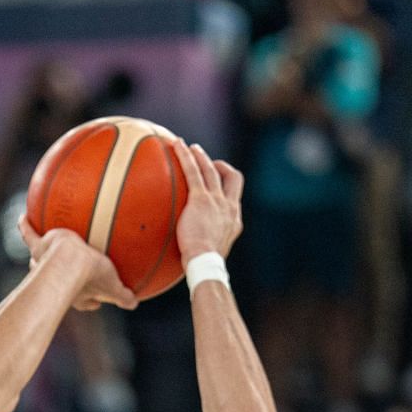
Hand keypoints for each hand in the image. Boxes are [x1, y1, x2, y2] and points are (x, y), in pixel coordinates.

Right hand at [19, 217, 139, 312]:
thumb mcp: (112, 287)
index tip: (95, 302)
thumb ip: (123, 296)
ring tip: (38, 248)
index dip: (89, 302)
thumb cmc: (90, 276)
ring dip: (38, 259)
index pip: (83, 301)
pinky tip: (23, 216)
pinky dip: (25, 226)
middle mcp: (54, 279)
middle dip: (59, 281)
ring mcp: (43, 263)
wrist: (69, 262)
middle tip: (65, 274)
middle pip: (57, 282)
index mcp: (76, 294)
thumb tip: (134, 303)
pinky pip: (28, 234)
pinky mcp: (38, 247)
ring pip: (38, 262)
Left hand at [170, 140, 244, 263]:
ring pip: (211, 170)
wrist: (205, 263)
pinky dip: (185, 156)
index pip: (235, 197)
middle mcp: (229, 207)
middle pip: (231, 178)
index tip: (217, 184)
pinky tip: (176, 146)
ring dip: (201, 156)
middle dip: (220, 166)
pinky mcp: (201, 198)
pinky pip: (193, 171)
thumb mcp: (210, 254)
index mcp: (234, 220)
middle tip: (206, 162)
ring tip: (189, 147)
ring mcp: (216, 201)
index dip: (227, 187)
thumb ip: (204, 247)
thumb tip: (190, 256)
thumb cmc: (203, 266)